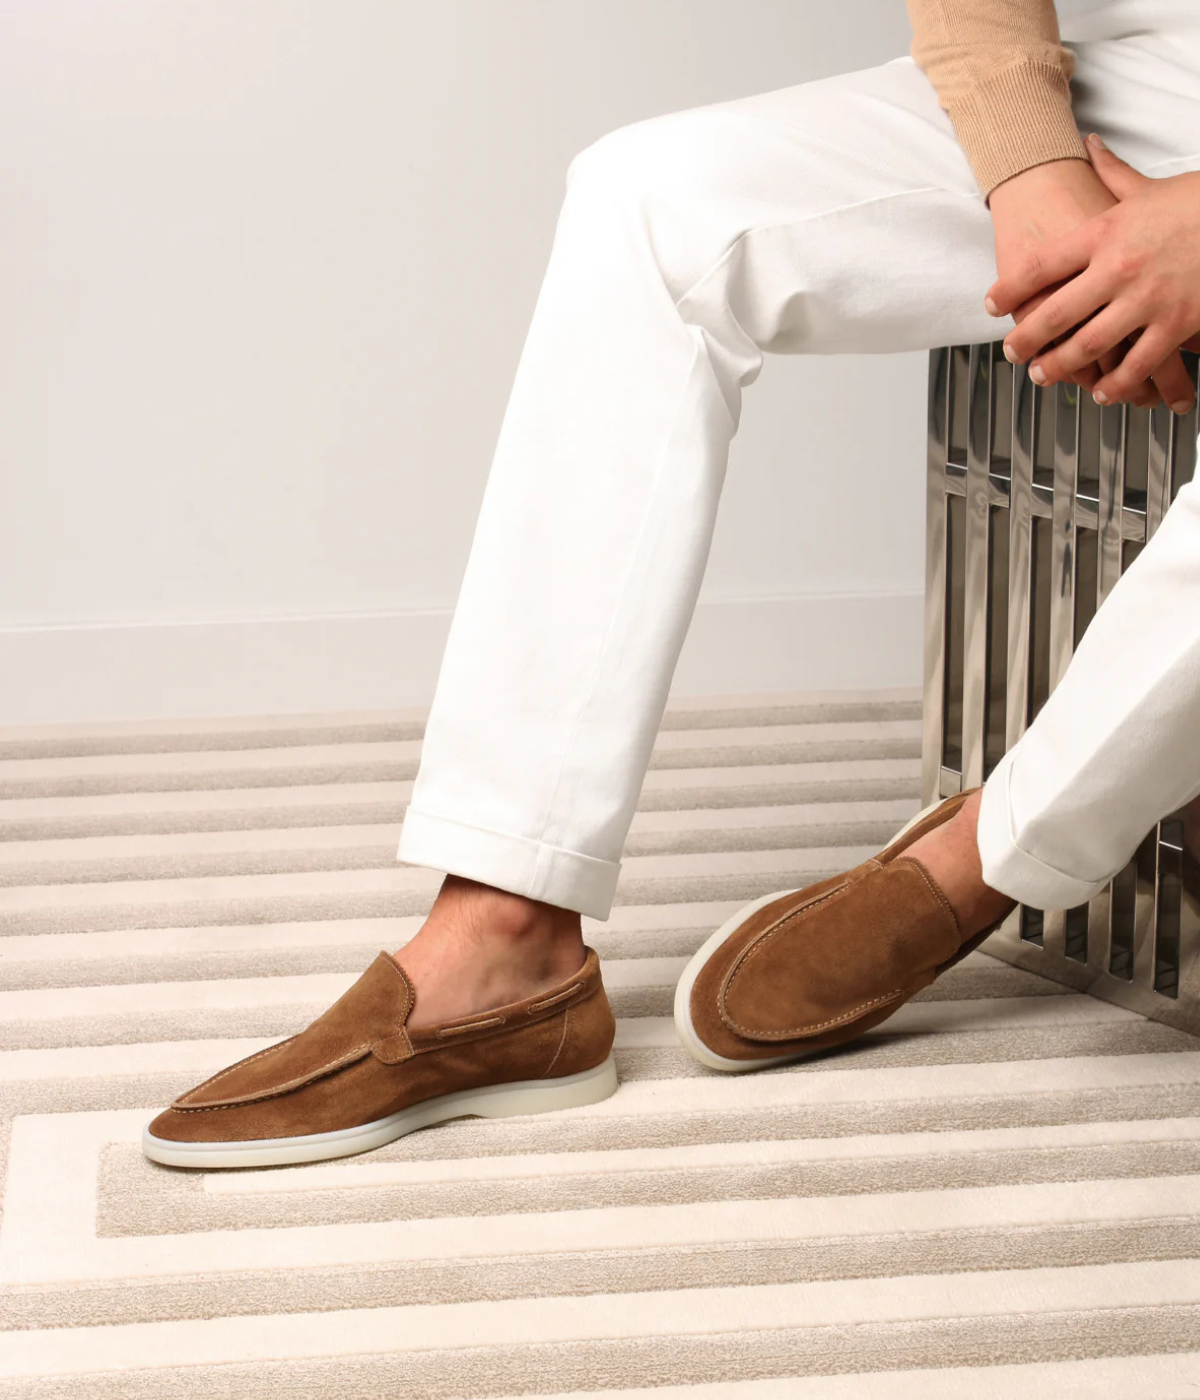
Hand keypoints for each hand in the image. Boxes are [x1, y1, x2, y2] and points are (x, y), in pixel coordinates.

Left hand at [988, 135, 1199, 413]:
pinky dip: (1116, 384)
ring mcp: (1147, 299)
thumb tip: (1088, 146)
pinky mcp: (1177, 323)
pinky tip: (1103, 392)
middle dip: (1025, 339)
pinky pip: (1137, 364)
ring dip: (1059, 367)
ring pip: (1087, 346)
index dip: (1009, 290)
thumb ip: (1113, 174)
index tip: (992, 306)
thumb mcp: (1151, 187)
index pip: (1040, 265)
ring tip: (1044, 375)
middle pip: (1054, 313)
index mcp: (1106, 232)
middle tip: (1012, 352)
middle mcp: (1118, 268)